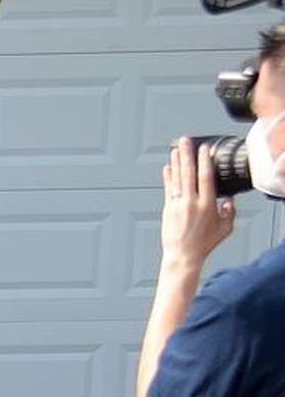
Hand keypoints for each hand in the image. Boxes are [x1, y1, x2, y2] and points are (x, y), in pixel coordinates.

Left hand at [161, 136, 234, 269]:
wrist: (183, 255)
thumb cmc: (204, 243)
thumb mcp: (225, 228)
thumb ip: (230, 212)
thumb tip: (229, 200)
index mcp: (207, 205)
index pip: (205, 177)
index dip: (204, 161)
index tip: (203, 149)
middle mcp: (191, 202)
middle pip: (189, 173)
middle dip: (186, 155)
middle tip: (185, 141)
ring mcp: (178, 204)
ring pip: (177, 179)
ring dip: (176, 162)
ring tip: (175, 149)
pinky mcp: (168, 208)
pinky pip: (168, 188)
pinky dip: (167, 177)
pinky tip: (167, 167)